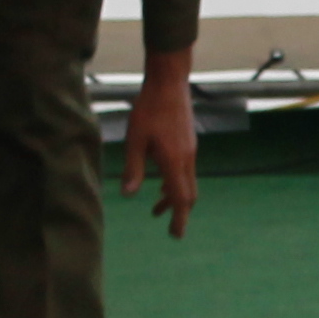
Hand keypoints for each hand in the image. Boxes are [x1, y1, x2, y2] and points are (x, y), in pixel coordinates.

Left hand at [119, 46, 199, 238]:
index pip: (181, 198)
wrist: (169, 82)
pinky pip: (186, 170)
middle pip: (188, 194)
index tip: (175, 235)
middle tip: (167, 225)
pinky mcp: (188, 142)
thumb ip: (133, 168)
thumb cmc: (148, 109)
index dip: (179, 219)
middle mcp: (187, 159)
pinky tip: (162, 178)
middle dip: (178, 211)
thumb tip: (128, 195)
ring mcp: (190, 150)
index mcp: (174, 161)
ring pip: (187, 182)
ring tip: (156, 204)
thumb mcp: (134, 140)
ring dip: (174, 196)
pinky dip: (176, 181)